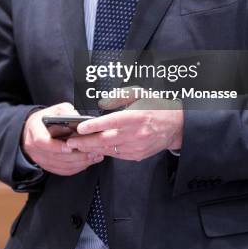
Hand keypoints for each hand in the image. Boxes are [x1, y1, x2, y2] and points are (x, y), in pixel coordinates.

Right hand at [21, 102, 103, 175]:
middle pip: (54, 156)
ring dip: (79, 162)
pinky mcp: (48, 166)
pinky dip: (77, 167)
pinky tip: (88, 161)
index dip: (56, 146)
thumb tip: (78, 118)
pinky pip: (63, 170)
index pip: (41, 141)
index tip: (69, 146)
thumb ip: (66, 112)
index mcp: (34, 130)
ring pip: (60, 166)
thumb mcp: (56, 109)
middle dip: (75, 155)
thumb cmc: (47, 118)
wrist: (35, 129)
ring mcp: (40, 158)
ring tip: (94, 156)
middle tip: (91, 151)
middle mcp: (34, 147)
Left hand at [66, 90, 183, 160]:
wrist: (176, 125)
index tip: (80, 127)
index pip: (111, 122)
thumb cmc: (156, 106)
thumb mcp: (139, 93)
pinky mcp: (138, 155)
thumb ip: (119, 97)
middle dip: (85, 142)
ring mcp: (137, 146)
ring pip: (109, 150)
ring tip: (78, 146)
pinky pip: (117, 155)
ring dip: (92, 149)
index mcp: (136, 116)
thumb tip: (102, 104)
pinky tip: (94, 149)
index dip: (94, 126)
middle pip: (106, 140)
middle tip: (71, 142)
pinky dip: (104, 152)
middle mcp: (136, 133)